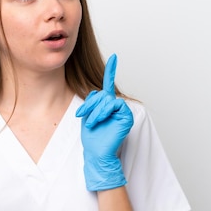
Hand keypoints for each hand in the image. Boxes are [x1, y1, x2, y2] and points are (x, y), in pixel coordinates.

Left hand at [76, 54, 133, 190]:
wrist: (96, 153)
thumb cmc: (92, 138)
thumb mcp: (87, 115)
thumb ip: (92, 102)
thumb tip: (94, 91)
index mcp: (107, 105)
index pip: (108, 85)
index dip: (111, 70)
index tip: (115, 57)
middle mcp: (116, 106)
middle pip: (102, 93)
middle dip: (90, 104)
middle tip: (83, 116)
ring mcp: (122, 111)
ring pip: (107, 98)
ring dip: (96, 110)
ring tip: (91, 123)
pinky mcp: (126, 116)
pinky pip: (115, 104)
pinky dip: (104, 111)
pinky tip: (100, 120)